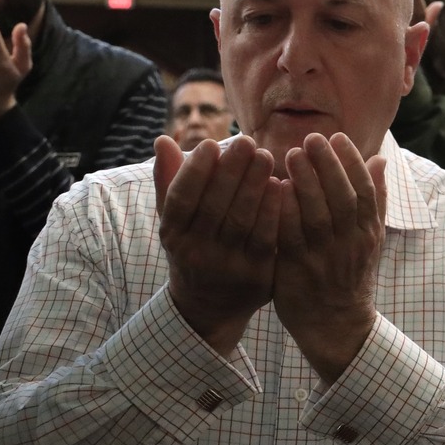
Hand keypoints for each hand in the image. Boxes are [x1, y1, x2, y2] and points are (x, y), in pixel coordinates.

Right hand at [154, 134, 281, 354]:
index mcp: (173, 235)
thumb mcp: (175, 220)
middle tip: (248, 142)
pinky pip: (266, 239)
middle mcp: (196, 252)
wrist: (209, 305)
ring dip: (254, 186)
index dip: (195, 171)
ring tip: (266, 156)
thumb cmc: (193, 247)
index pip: (180, 199)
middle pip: (214, 206)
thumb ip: (170, 181)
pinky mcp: (256, 276)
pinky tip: (281, 185)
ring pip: (241, 221)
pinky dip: (273, 211)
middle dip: (231, 171)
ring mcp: (227, 266)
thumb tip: (163, 139)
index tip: (211, 144)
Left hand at [274, 132, 387, 382]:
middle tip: (311, 138)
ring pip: (317, 214)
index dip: (351, 162)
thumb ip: (375, 199)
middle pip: (342, 197)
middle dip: (328, 165)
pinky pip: (292, 236)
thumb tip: (379, 160)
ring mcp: (325, 257)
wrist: (335, 323)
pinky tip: (274, 190)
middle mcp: (351, 242)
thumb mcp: (370, 237)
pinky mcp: (300, 269)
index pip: (365, 190)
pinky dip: (285, 212)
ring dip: (305, 183)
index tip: (337, 137)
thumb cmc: (349, 273)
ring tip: (291, 155)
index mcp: (368, 232)